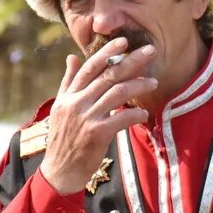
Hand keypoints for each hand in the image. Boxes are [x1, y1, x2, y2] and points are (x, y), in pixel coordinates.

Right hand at [39, 37, 157, 195]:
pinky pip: (121, 118)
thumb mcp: (61, 108)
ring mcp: (86, 118)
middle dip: (131, 61)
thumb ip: (68, 82)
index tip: (123, 41)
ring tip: (153, 82)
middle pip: (108, 76)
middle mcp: (76, 103)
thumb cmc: (63, 140)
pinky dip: (135, 114)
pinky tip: (144, 113)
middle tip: (150, 51)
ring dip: (138, 85)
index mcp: (68, 96)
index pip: (89, 67)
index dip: (107, 52)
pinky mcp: (96, 135)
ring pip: (117, 93)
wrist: (60, 171)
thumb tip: (72, 57)